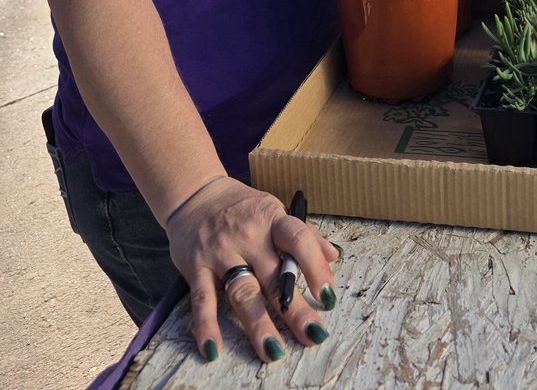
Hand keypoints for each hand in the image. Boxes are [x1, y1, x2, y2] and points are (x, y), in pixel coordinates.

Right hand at [165, 177, 338, 362]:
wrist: (194, 193)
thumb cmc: (241, 206)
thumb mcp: (274, 210)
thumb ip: (303, 233)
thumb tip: (333, 255)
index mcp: (272, 219)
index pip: (299, 240)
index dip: (316, 267)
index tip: (328, 296)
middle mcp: (248, 236)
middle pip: (274, 276)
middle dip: (294, 308)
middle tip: (313, 334)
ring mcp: (221, 252)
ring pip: (243, 291)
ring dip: (258, 323)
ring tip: (273, 350)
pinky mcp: (196, 266)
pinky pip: (202, 299)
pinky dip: (206, 325)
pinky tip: (213, 349)